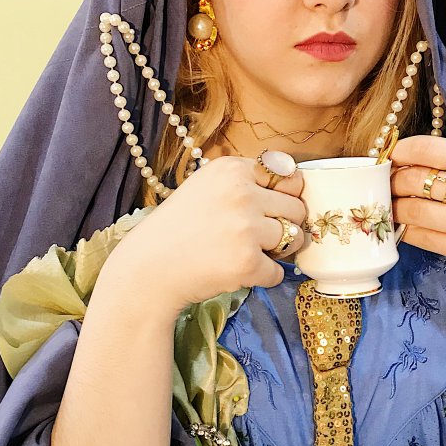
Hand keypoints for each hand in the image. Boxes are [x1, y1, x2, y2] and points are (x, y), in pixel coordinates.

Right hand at [102, 156, 307, 316]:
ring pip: (295, 238)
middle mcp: (242, 193)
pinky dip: (265, 276)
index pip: (288, 176)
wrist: (148, 269)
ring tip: (254, 253)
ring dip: (281, 251)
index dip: (283, 196)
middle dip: (286, 224)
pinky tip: (240, 272)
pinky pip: (279, 271)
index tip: (269, 208)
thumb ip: (246, 182)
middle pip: (297, 207)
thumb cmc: (178, 228)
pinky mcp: (248, 262)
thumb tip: (297, 186)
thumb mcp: (207, 187)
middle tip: (262, 237)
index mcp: (232, 169)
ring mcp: (246, 228)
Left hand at [389, 135, 445, 287]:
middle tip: (385, 182)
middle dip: (394, 180)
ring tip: (388, 203)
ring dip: (394, 206)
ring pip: (415, 210)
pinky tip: (402, 223)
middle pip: (418, 180)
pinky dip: (406, 229)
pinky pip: (423, 237)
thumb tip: (405, 160)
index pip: (433, 149)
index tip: (393, 155)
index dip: (404, 150)